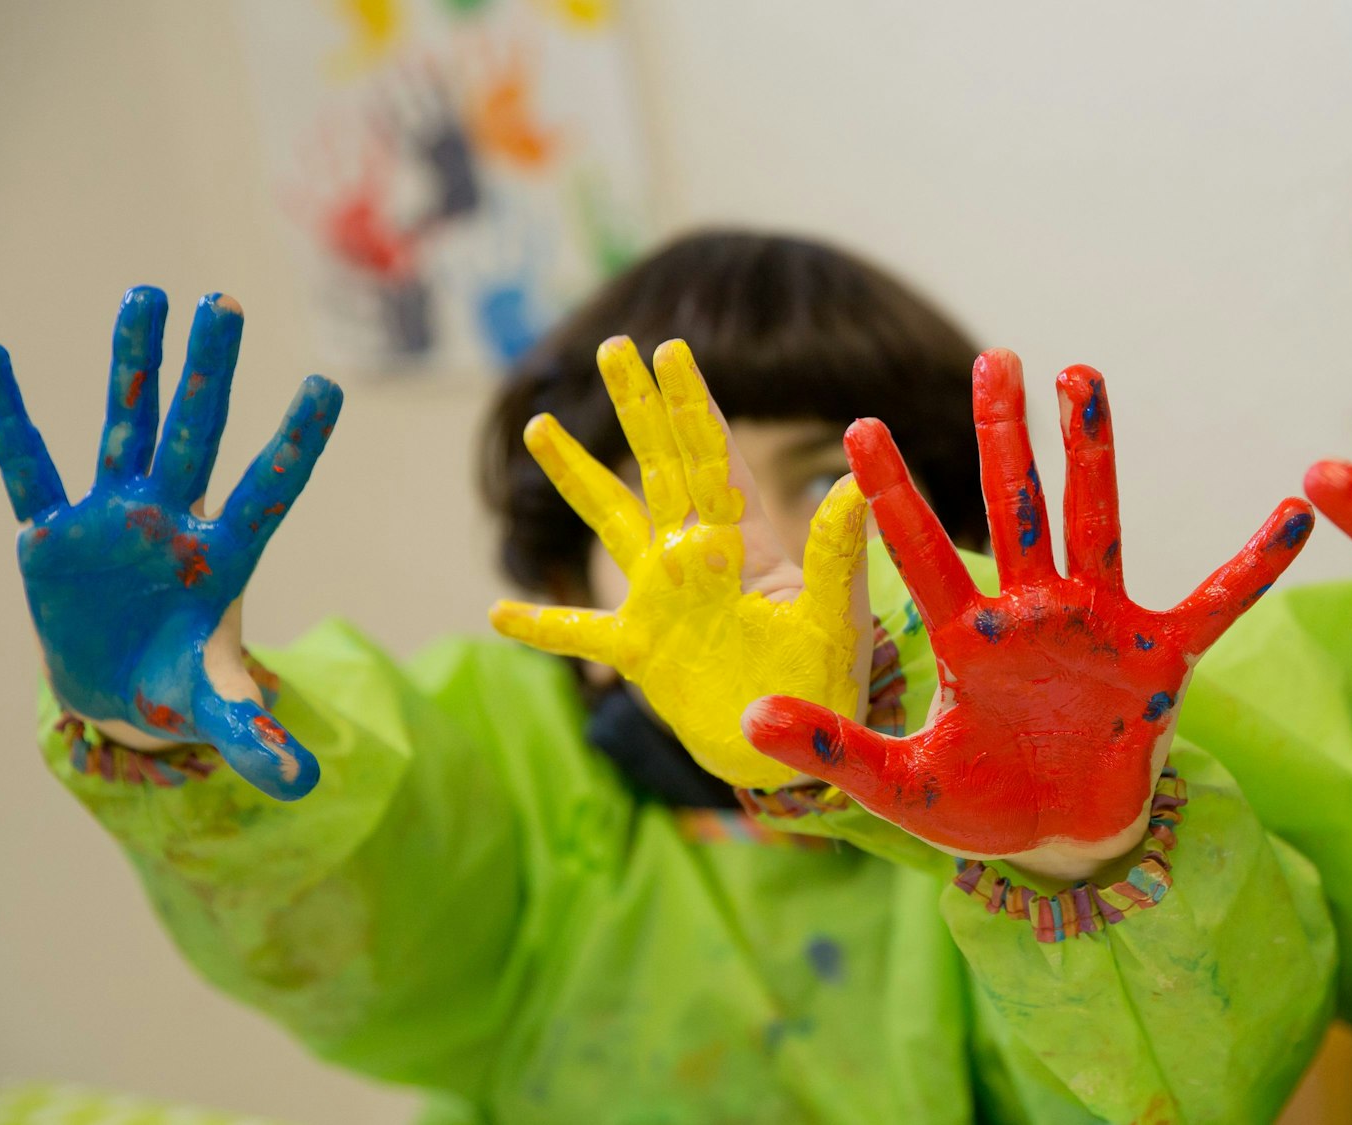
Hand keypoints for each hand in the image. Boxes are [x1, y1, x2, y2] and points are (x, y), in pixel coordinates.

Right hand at [0, 288, 343, 799]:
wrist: (116, 687)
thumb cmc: (177, 686)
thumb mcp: (218, 711)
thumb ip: (258, 740)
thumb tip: (303, 785)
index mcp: (224, 557)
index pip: (270, 491)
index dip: (295, 445)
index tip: (326, 387)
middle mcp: (173, 519)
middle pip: (197, 435)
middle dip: (208, 373)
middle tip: (224, 302)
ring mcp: (113, 516)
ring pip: (124, 425)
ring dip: (132, 364)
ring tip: (146, 294)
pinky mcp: (52, 530)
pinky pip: (28, 464)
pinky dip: (9, 416)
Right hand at [489, 338, 870, 788]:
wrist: (795, 753)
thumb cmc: (826, 682)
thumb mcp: (834, 614)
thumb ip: (836, 551)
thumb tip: (854, 480)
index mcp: (744, 543)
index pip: (712, 458)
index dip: (690, 405)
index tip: (670, 349)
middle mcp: (697, 557)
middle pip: (659, 467)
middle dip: (637, 408)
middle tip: (613, 347)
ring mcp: (662, 600)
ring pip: (610, 522)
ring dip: (577, 476)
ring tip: (541, 425)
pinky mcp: (639, 651)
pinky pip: (579, 631)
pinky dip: (540, 625)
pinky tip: (497, 611)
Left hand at [743, 349, 1313, 878]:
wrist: (1062, 841)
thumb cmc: (984, 806)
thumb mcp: (899, 787)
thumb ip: (832, 750)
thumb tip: (746, 720)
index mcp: (967, 637)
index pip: (921, 552)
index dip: (892, 494)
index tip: (860, 428)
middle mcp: (1032, 613)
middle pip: (1014, 507)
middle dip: (1001, 435)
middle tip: (992, 356)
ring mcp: (1098, 627)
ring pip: (1096, 524)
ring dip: (1091, 453)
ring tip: (1083, 376)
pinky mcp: (1158, 659)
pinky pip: (1214, 604)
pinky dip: (1253, 565)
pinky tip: (1295, 514)